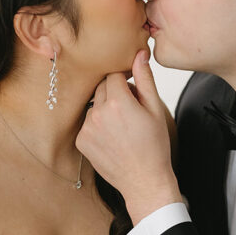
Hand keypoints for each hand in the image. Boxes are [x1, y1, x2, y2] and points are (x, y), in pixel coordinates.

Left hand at [76, 50, 180, 223]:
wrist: (144, 181)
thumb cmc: (154, 146)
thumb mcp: (154, 109)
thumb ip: (145, 79)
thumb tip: (139, 53)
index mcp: (117, 101)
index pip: (113, 74)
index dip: (125, 80)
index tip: (134, 90)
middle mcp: (97, 113)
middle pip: (102, 87)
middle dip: (115, 93)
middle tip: (132, 111)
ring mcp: (87, 128)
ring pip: (94, 105)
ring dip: (106, 109)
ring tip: (124, 128)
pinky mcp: (81, 141)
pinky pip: (88, 123)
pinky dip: (98, 126)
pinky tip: (113, 139)